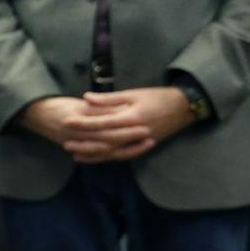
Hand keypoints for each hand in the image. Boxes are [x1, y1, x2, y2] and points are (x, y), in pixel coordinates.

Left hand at [23, 89, 189, 163]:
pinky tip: (95, 157)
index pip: (103, 122)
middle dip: (84, 142)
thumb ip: (109, 99)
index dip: (84, 122)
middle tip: (65, 141)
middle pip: (105, 140)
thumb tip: (86, 98)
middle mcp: (136, 133)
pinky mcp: (144, 147)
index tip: (67, 121)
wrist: (184, 107)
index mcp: (133, 117)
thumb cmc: (158, 97)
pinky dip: (108, 157)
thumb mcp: (133, 93)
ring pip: (113, 152)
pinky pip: (123, 155)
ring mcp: (141, 142)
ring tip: (74, 154)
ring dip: (93, 154)